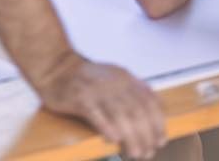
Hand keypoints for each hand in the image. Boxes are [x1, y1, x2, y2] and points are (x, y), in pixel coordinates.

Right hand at [39, 52, 165, 159]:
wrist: (56, 66)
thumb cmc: (86, 77)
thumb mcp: (114, 76)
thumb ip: (133, 90)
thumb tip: (155, 108)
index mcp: (125, 77)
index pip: (149, 100)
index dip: (158, 122)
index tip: (161, 139)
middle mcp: (114, 82)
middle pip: (137, 111)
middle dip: (146, 135)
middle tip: (148, 152)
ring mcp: (97, 90)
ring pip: (121, 116)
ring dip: (132, 138)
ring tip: (135, 154)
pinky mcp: (80, 99)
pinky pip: (97, 115)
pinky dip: (108, 128)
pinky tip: (114, 140)